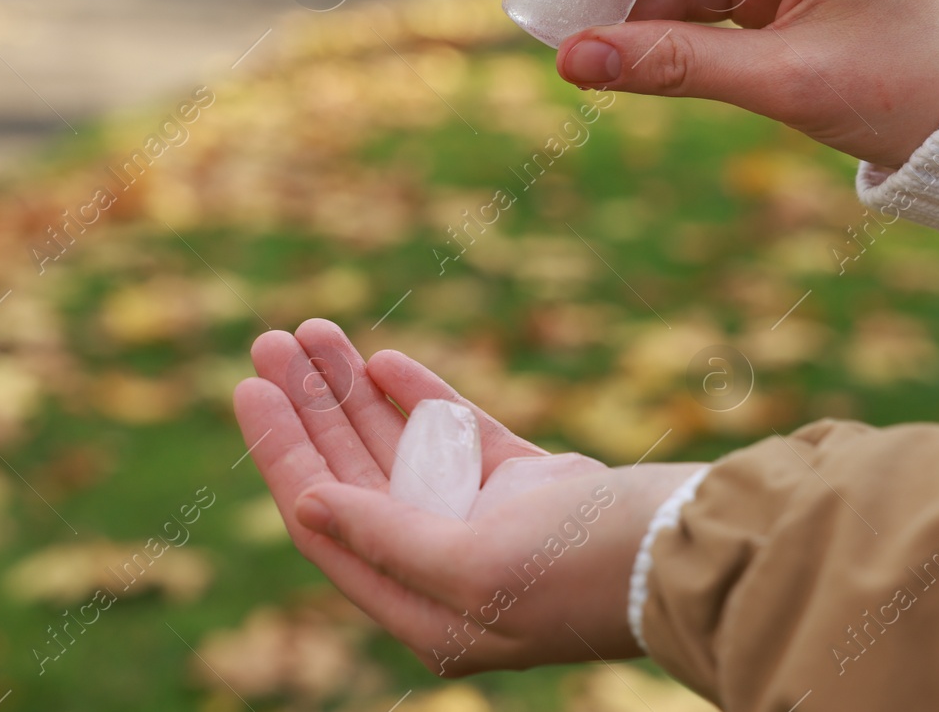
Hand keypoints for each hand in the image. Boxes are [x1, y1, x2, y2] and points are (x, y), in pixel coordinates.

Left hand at [233, 319, 704, 674]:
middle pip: (356, 474)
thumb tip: (309, 503)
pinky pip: (457, 433)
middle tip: (270, 342)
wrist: (690, 549)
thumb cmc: (581, 573)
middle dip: (311, 408)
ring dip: (355, 390)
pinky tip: (380, 361)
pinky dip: (420, 397)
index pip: (328, 520)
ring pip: (401, 444)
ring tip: (312, 331)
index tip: (249, 390)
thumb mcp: (472, 569)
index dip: (283, 453)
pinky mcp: (529, 483)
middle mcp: (447, 565)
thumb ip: (385, 537)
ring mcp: (490, 520)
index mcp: (424, 606)